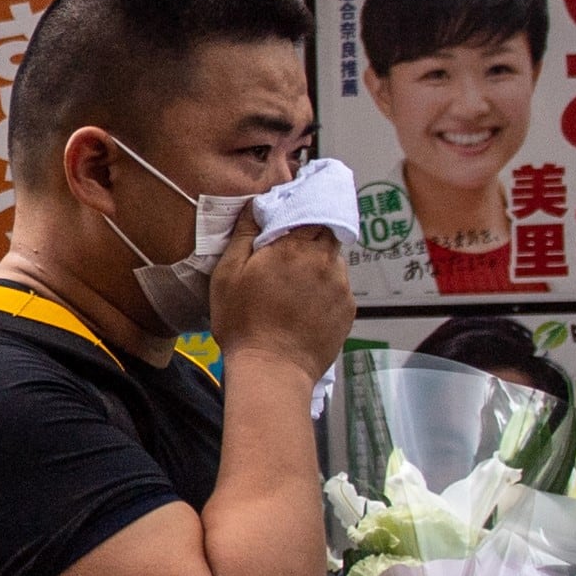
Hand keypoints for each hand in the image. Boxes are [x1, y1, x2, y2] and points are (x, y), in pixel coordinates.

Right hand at [203, 206, 351, 382]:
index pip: (308, 211)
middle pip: (326, 232)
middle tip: (291, 251)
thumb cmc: (243, 322)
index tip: (288, 220)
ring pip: (334, 259)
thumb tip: (256, 206)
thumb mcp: (227, 274)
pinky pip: (340, 286)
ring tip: (297, 282)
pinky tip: (307, 304)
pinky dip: (327, 287)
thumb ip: (244, 235)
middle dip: (312, 234)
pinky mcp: (348, 309)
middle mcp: (323, 261)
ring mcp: (340, 286)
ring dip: (319, 262)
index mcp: (293, 247)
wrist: (272, 369)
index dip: (299, 211)